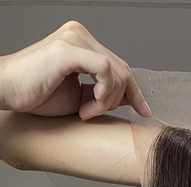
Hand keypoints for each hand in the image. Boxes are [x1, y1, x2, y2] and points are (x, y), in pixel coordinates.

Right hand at [0, 21, 150, 119]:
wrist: (7, 91)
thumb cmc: (36, 95)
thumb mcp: (78, 97)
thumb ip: (101, 93)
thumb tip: (126, 99)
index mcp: (81, 42)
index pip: (120, 65)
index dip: (135, 90)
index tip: (144, 111)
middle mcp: (79, 34)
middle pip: (123, 69)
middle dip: (121, 99)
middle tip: (96, 114)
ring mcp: (74, 38)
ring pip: (118, 71)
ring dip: (108, 100)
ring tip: (87, 112)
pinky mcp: (69, 49)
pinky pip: (106, 71)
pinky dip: (103, 95)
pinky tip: (87, 107)